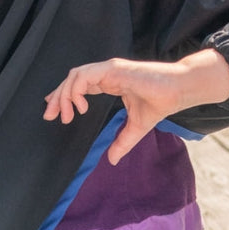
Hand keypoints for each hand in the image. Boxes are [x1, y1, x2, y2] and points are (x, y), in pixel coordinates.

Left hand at [43, 49, 228, 163]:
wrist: (178, 90)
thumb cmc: (160, 102)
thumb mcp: (136, 128)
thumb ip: (122, 142)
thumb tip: (111, 160)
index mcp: (109, 82)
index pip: (79, 85)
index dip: (64, 96)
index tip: (54, 112)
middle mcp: (105, 73)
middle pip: (72, 79)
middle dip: (57, 97)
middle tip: (50, 116)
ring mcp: (108, 69)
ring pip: (75, 75)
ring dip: (65, 94)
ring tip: (67, 115)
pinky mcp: (113, 69)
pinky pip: (85, 75)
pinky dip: (77, 90)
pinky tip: (81, 107)